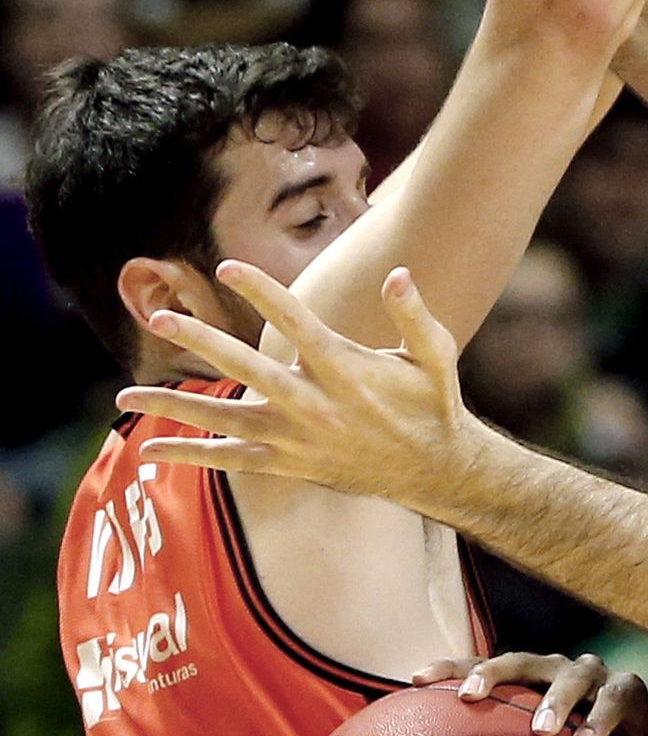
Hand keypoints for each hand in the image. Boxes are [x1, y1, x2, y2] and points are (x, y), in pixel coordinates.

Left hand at [117, 261, 473, 510]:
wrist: (434, 469)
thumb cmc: (433, 403)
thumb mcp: (435, 355)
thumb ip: (414, 315)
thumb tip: (399, 277)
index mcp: (344, 369)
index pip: (294, 321)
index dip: (260, 291)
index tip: (227, 266)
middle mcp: (313, 404)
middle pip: (244, 368)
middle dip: (199, 341)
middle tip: (160, 316)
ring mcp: (297, 438)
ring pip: (223, 421)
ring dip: (172, 407)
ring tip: (126, 396)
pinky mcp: (289, 464)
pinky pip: (231, 461)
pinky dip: (191, 455)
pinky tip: (152, 448)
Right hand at [412, 650, 647, 735]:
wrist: (594, 718)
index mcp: (621, 690)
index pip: (620, 697)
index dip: (605, 719)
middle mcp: (584, 670)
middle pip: (571, 674)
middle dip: (558, 699)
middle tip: (543, 729)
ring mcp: (545, 665)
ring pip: (520, 661)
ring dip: (495, 674)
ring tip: (470, 696)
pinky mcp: (511, 669)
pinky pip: (476, 664)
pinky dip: (450, 669)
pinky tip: (418, 680)